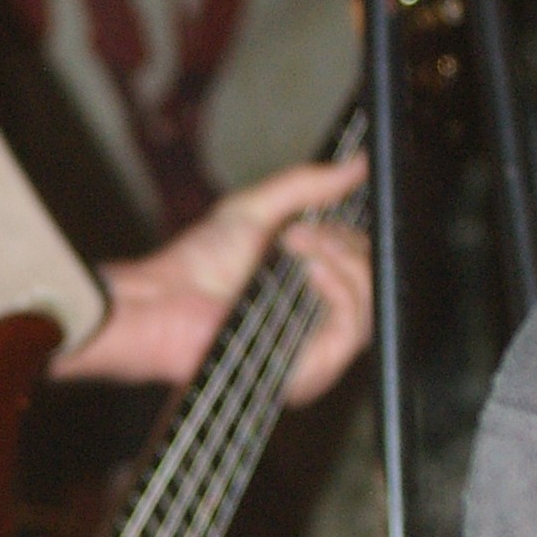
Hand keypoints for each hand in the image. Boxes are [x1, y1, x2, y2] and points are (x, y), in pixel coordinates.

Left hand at [58, 156, 369, 403]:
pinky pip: (351, 334)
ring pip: (369, 310)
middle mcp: (317, 328)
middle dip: (348, 247)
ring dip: (342, 263)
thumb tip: (356, 162)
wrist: (161, 301)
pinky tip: (310, 271)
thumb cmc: (197, 265)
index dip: (357, 242)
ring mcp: (315, 354)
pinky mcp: (307, 374)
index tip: (329, 218)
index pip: (366, 274)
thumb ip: (307, 186)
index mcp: (311, 297)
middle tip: (303, 231)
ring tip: (297, 245)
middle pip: (374, 290)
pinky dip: (338, 292)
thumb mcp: (256, 210)